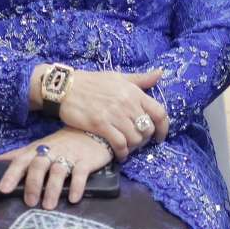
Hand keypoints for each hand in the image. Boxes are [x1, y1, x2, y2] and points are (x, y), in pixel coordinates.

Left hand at [0, 129, 113, 208]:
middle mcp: (52, 151)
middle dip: (32, 184)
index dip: (12, 174)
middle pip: (39, 165)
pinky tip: (73, 199)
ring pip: (58, 171)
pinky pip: (81, 173)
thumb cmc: (62, 142)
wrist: (93, 130)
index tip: (4, 190)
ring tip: (48, 206)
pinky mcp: (87, 160)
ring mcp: (70, 155)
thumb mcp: (39, 145)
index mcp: (38, 148)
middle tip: (30, 202)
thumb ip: (19, 155)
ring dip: (52, 189)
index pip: (21, 160)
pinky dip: (76, 186)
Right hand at [42, 67, 167, 156]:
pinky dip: (122, 152)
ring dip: (133, 147)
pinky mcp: (100, 124)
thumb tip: (160, 74)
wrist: (65, 86)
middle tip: (137, 142)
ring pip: (135, 139)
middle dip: (145, 139)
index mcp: (133, 91)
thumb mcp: (118, 77)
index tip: (160, 137)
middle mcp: (127, 103)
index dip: (164, 128)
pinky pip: (119, 144)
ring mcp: (114, 114)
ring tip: (127, 147)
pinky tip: (119, 154)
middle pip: (147, 129)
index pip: (159, 112)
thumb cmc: (92, 82)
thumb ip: (140, 79)